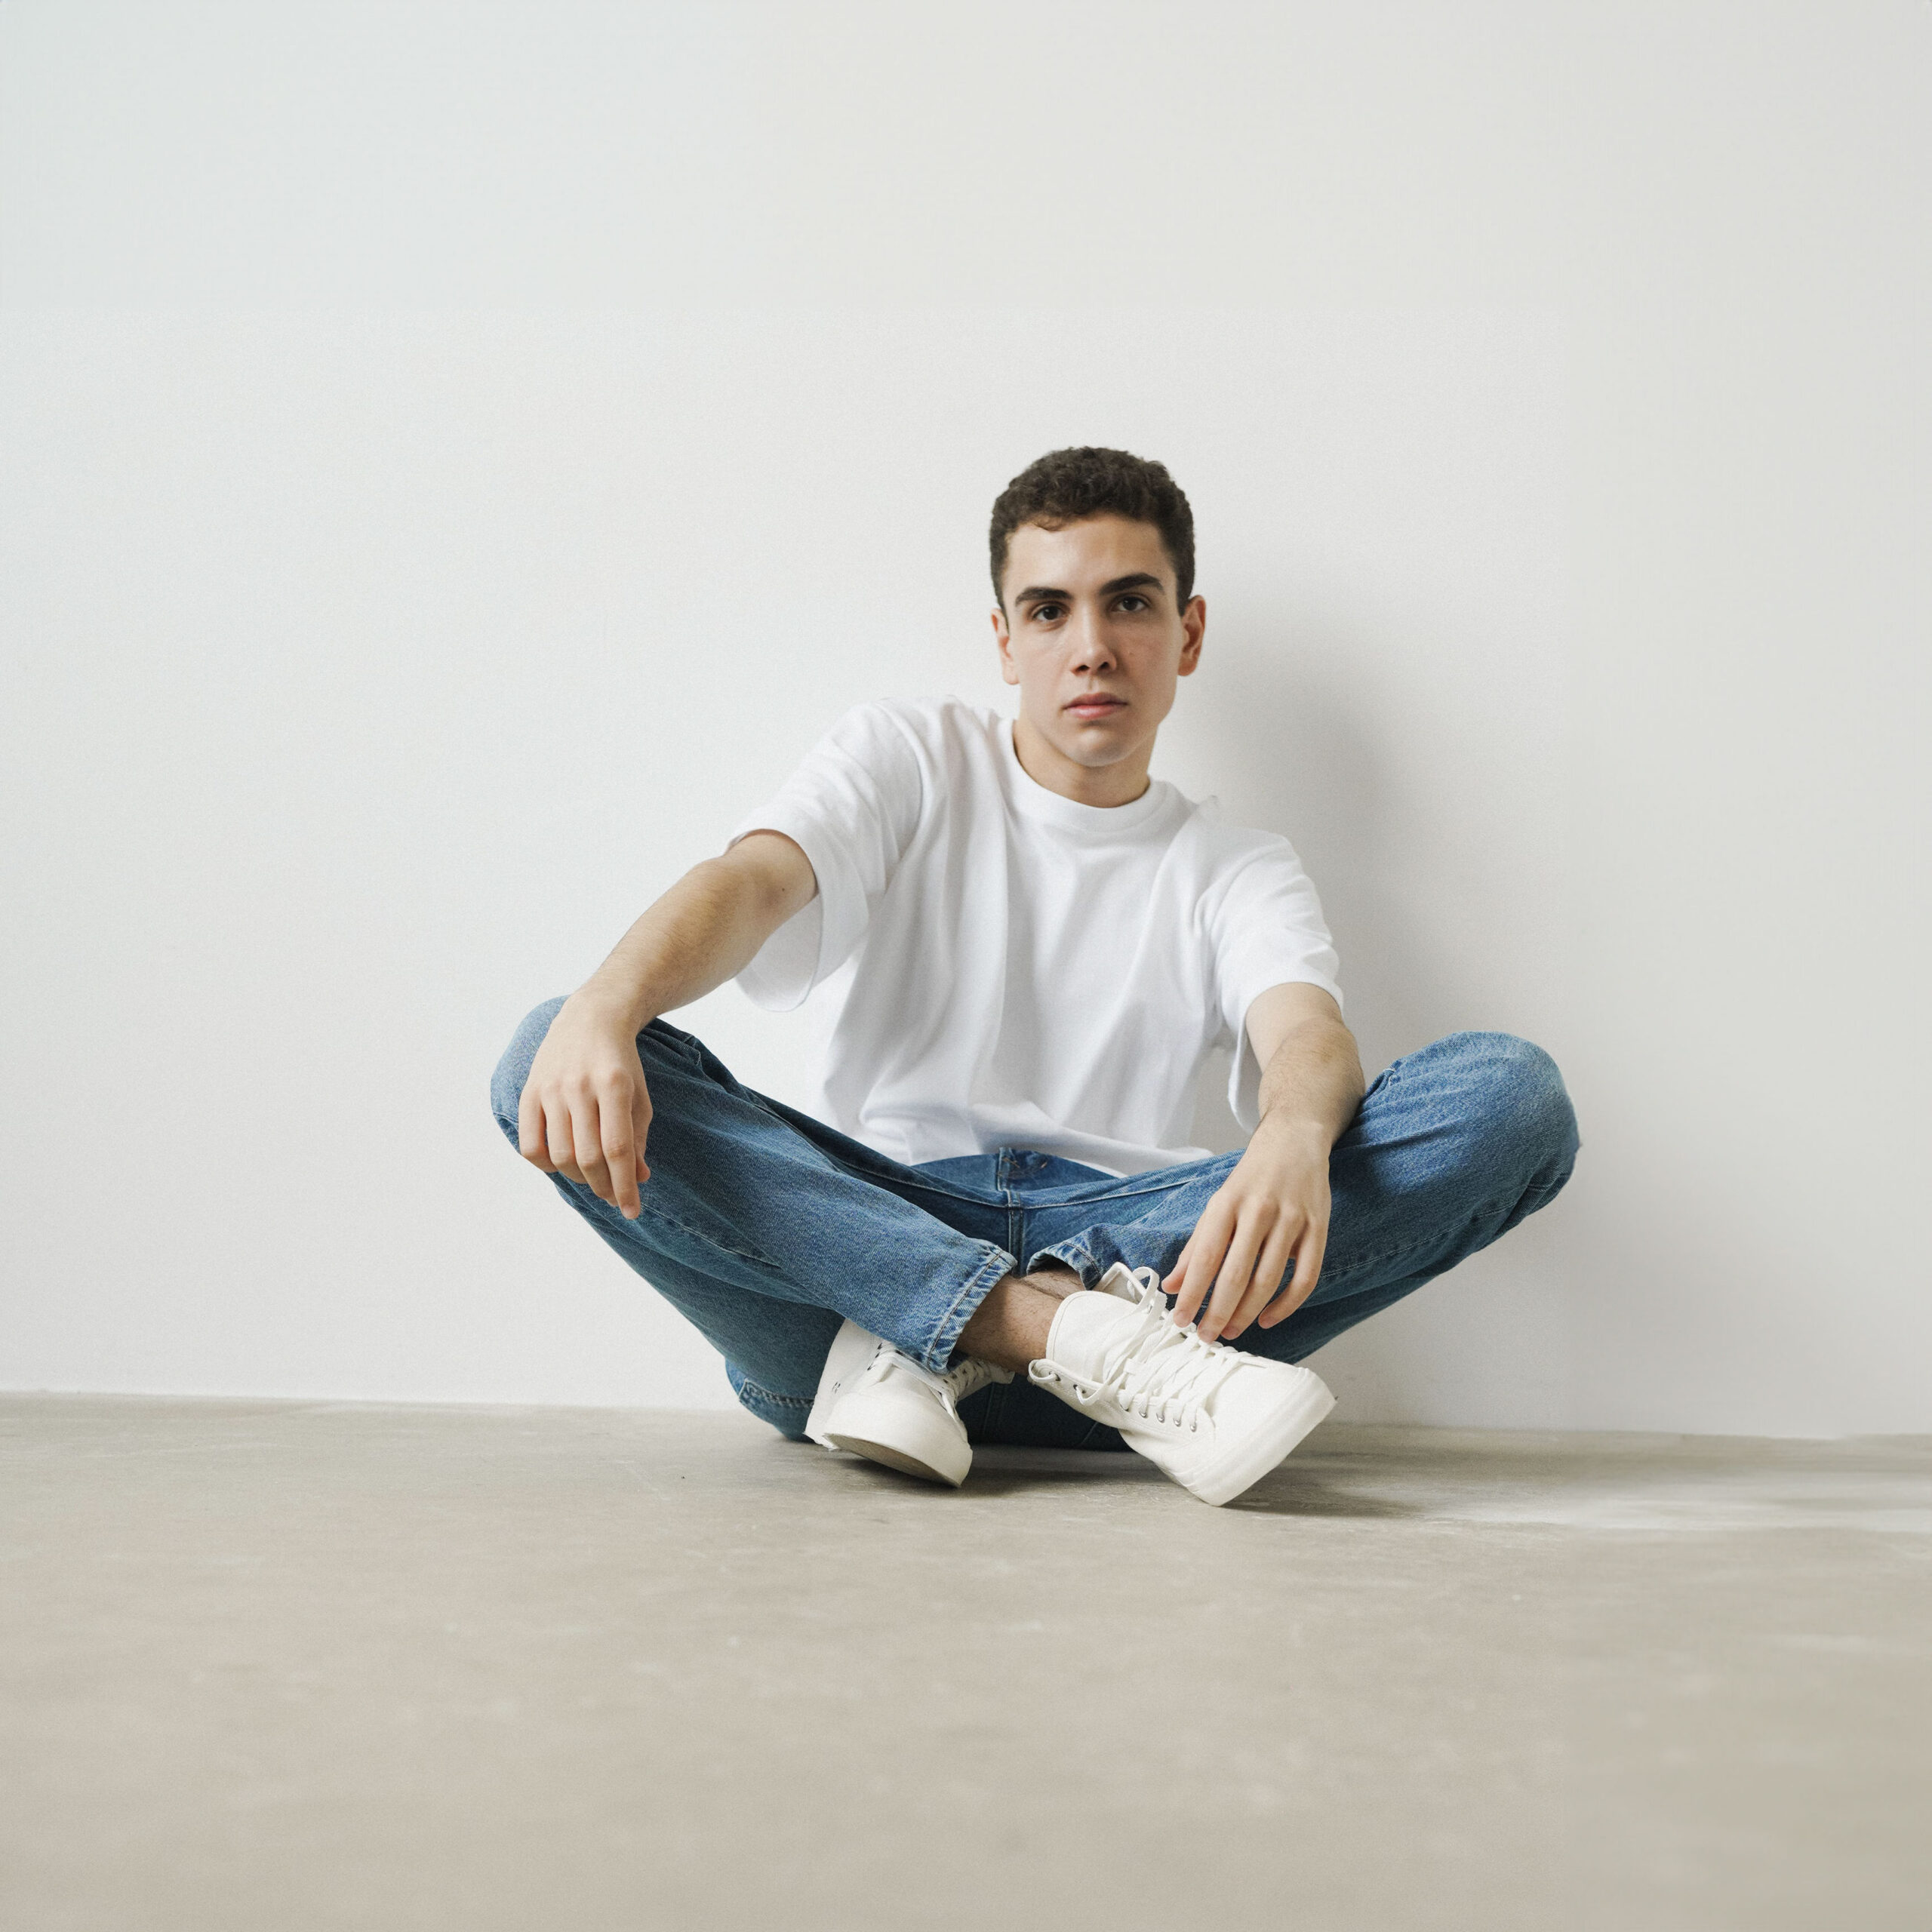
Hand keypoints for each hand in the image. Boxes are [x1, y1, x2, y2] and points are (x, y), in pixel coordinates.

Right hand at [516, 992, 653, 1218]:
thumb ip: (639, 1137)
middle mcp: (579, 1086)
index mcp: (613, 1085)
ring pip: (559, 1155)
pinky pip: (529, 1144)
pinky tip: (562, 1163)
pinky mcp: (529, 1091)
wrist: (590, 1019)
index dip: (624, 1186)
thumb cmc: (621, 1063)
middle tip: (614, 1196)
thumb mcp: (638, 1096)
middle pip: (587, 1157)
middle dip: (603, 1187)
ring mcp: (550, 1088)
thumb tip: (638, 1179)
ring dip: (578, 1178)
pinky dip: (545, 1165)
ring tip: (592, 1178)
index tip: (632, 1211)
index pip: (618, 1149)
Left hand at [1162, 1120, 1331, 1343]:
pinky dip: (1286, 1305)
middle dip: (1218, 1312)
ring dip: (1248, 1313)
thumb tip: (1171, 1286)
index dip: (1192, 1293)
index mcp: (1227, 1203)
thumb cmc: (1251, 1179)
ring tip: (1231, 1331)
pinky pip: (1305, 1278)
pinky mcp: (1318, 1229)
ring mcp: (1292, 1220)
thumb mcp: (1218, 1204)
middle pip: (1236, 1274)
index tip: (1180, 1319)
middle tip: (1205, 1337)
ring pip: (1268, 1280)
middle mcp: (1259, 1210)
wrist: (1294, 1142)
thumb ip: (1195, 1246)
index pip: (1205, 1256)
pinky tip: (1268, 1319)